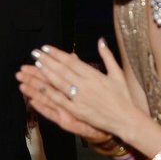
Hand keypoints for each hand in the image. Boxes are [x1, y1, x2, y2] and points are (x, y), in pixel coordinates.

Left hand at [16, 39, 136, 141]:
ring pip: (59, 83)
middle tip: (35, 53)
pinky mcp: (77, 111)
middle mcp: (85, 84)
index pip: (71, 61)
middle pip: (62, 70)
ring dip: (46, 73)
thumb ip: (107, 56)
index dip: (57, 54)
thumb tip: (101, 40)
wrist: (126, 119)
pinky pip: (60, 100)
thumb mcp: (117, 74)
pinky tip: (38, 87)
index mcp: (94, 75)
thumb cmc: (123, 97)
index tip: (46, 48)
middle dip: (47, 60)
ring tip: (35, 65)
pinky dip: (49, 93)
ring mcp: (80, 98)